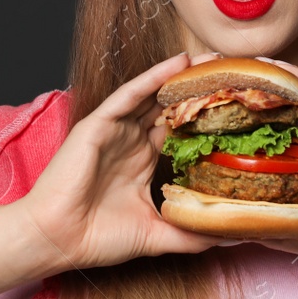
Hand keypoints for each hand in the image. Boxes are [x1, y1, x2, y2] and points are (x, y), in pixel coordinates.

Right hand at [15, 51, 233, 274]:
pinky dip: (153, 77)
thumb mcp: (157, 234)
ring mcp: (115, 131)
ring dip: (182, 76)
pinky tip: (178, 62)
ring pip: (154, 95)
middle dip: (199, 90)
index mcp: (143, 161)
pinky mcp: (99, 124)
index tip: (239, 106)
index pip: (180, 130)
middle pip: (171, 107)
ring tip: (213, 58)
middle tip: (233, 70)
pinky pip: (130, 95)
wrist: (58, 240)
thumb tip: (230, 237)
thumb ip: (191, 233)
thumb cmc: (98, 238)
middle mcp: (131, 141)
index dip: (206, 117)